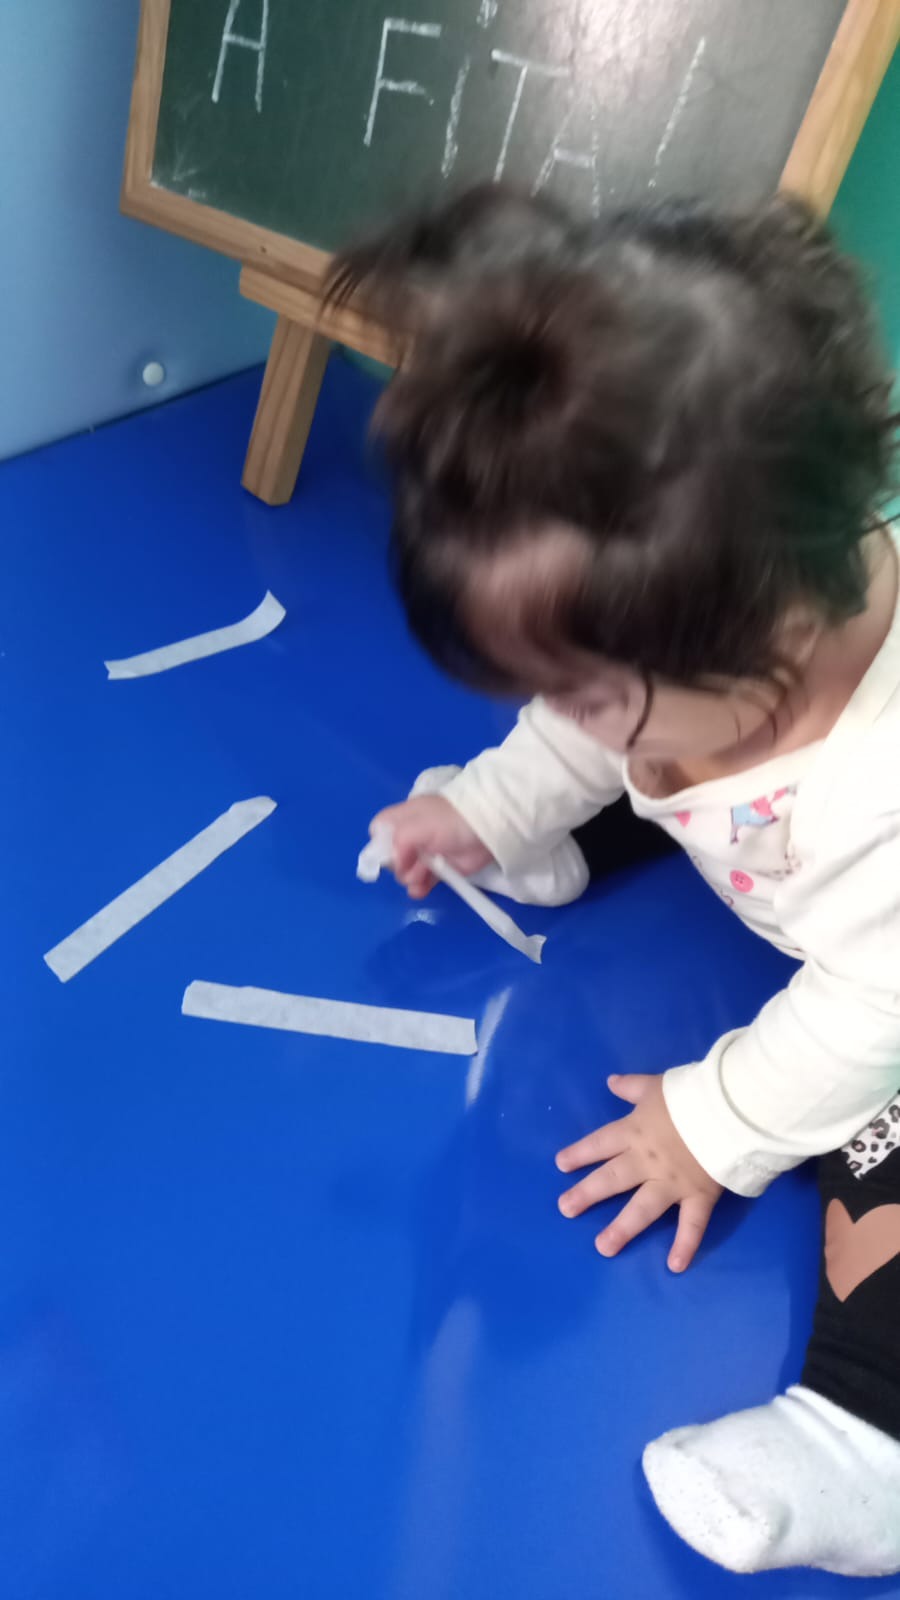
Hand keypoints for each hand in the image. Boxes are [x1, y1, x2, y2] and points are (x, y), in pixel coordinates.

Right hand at [371, 795, 493, 898]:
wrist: (485, 829)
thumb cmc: (448, 821)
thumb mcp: (417, 826)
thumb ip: (399, 843)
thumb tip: (397, 866)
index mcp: (403, 818)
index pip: (379, 829)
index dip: (379, 843)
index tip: (386, 854)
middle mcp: (411, 836)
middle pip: (391, 856)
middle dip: (397, 865)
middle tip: (411, 864)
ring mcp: (426, 853)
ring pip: (406, 872)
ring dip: (409, 879)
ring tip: (420, 878)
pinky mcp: (440, 869)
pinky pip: (422, 882)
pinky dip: (419, 888)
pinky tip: (420, 890)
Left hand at [555, 1074, 722, 1271]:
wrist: (729, 1110)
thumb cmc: (691, 1094)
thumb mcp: (655, 1085)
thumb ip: (632, 1086)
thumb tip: (610, 1081)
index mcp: (635, 1132)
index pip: (600, 1143)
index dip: (580, 1153)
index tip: (561, 1165)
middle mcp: (647, 1161)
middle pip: (612, 1179)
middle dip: (587, 1194)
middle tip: (565, 1209)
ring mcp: (672, 1182)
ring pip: (642, 1209)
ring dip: (622, 1229)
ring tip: (602, 1247)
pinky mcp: (699, 1195)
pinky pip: (691, 1224)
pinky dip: (685, 1245)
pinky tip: (674, 1267)